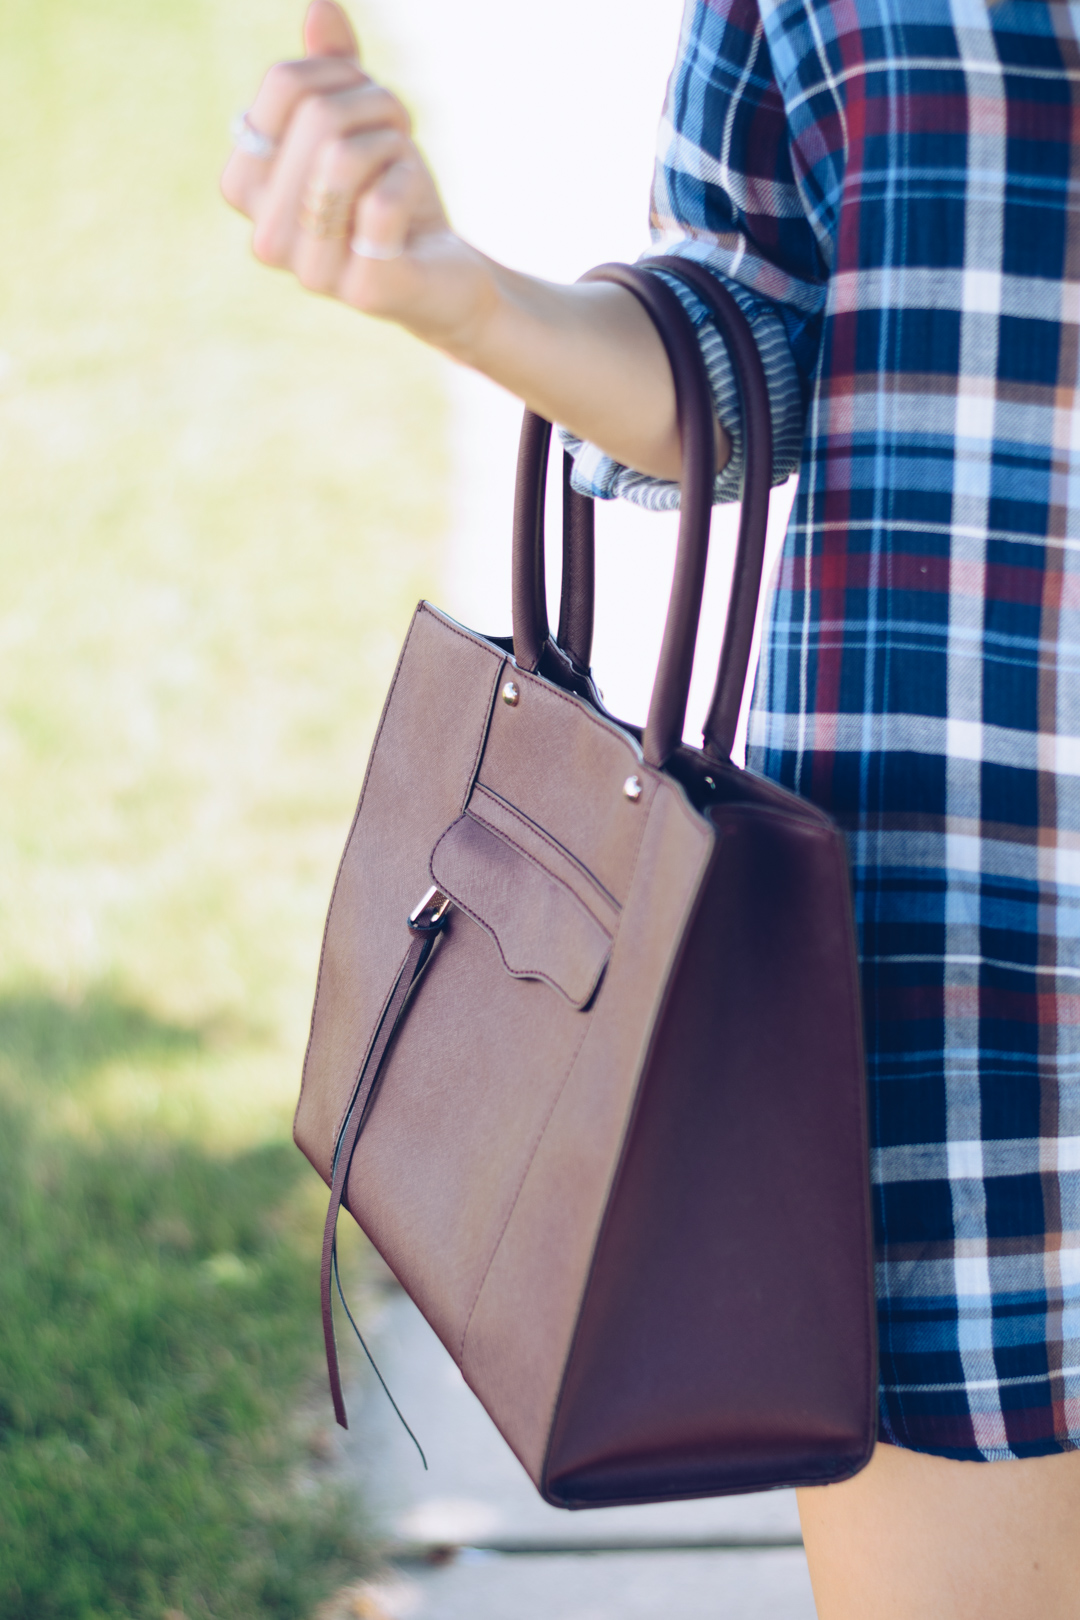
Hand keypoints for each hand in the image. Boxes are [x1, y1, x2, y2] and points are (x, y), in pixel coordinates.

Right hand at [221, 1, 497, 355]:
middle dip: (376, 104)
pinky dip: (410, 182)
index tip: (366, 97)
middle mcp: (267, 237)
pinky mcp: (363, 290)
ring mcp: (311, 271)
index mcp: (245, 187)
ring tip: (404, 157)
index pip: (283, 84)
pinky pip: (383, 201)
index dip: (339, 71)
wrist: (442, 273)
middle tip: (398, 128)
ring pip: (344, 157)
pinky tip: (415, 206)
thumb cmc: (391, 192)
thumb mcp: (361, 121)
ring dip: (393, 139)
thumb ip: (333, 67)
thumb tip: (321, 6)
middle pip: (317, 116)